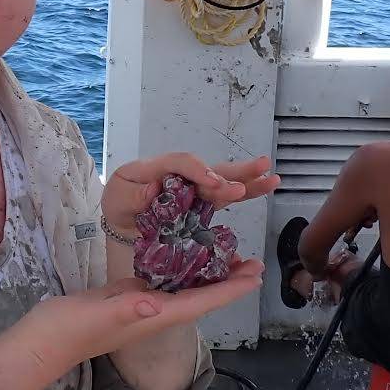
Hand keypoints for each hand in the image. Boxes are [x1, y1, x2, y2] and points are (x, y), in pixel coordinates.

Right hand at [12, 258, 264, 372]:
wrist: (41, 342)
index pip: (202, 301)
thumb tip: (156, 304)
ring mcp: (140, 306)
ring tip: (227, 254)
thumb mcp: (96, 315)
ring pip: (184, 288)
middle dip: (228, 281)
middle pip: (201, 296)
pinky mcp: (126, 297)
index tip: (256, 274)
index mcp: (154, 315)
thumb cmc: (67, 330)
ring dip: (208, 275)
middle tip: (253, 261)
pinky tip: (182, 254)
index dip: (231, 289)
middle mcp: (154, 313)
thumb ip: (127, 310)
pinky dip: (179, 268)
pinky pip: (163, 281)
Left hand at [102, 152, 280, 240]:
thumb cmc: (121, 205)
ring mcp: (195, 192)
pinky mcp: (202, 208)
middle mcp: (183, 178)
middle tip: (259, 171)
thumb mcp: (118, 196)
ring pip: (224, 183)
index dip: (199, 171)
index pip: (181, 163)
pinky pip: (224, 201)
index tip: (213, 184)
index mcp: (160, 169)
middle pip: (212, 170)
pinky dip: (245, 196)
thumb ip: (133, 194)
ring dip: (249, 181)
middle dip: (235, 172)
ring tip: (271, 178)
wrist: (122, 225)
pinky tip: (264, 192)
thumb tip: (153, 189)